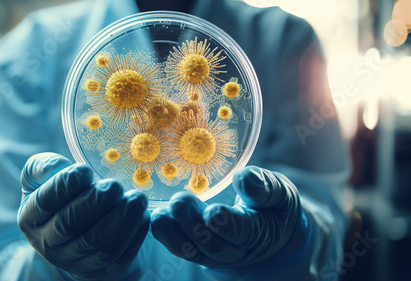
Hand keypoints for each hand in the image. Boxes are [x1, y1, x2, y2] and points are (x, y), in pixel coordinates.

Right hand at [17, 153, 149, 280]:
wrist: (81, 226)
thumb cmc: (63, 194)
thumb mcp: (44, 177)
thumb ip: (44, 167)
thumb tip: (57, 166)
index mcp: (31, 218)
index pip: (45, 202)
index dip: (65, 185)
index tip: (85, 170)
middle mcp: (48, 245)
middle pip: (71, 225)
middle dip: (95, 203)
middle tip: (114, 186)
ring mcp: (75, 263)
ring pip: (99, 245)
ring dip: (122, 220)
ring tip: (137, 198)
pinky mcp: (102, 273)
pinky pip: (121, 257)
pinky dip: (135, 236)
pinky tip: (144, 216)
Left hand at [151, 166, 305, 268]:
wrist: (269, 232)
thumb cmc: (272, 205)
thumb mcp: (279, 193)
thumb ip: (264, 187)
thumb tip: (244, 178)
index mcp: (259, 232)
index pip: (242, 232)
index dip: (227, 224)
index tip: (213, 213)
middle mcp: (234, 250)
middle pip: (212, 245)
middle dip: (193, 224)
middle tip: (179, 200)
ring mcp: (213, 253)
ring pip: (190, 251)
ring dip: (172, 233)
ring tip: (160, 214)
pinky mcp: (196, 248)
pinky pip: (178, 246)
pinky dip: (164, 234)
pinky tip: (153, 217)